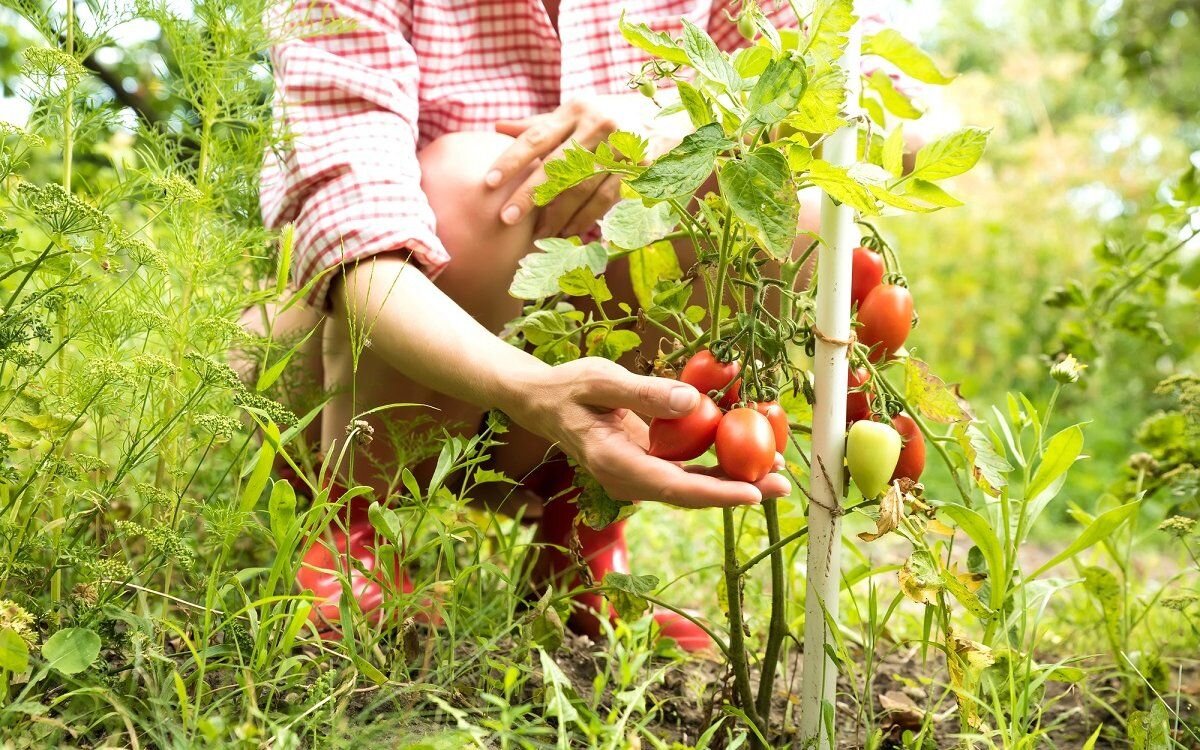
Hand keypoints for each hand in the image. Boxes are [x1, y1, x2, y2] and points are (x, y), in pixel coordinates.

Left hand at [485, 100, 623, 239]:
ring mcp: (619, 148)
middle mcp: (597, 126)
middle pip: (556, 166)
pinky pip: (605, 199)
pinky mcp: (637, 169)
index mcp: (576, 110)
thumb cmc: (609, 116)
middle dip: (530, 195)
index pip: (536, 137)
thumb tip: (497, 127)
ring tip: (538, 234)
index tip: (489, 183)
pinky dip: (584, 218)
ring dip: (557, 215)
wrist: (666, 116)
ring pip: (581, 188)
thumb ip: (538, 124)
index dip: (511, 160)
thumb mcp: (575, 113)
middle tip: (507, 219)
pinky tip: (568, 231)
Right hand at [505, 358, 791, 508]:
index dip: (714, 493)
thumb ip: (644, 392)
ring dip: (732, 483)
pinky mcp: (644, 468)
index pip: (671, 486)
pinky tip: (745, 458)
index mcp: (613, 462)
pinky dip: (715, 468)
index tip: (751, 493)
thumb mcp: (600, 379)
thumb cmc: (568, 386)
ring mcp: (635, 477)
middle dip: (736, 491)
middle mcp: (626, 479)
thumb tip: (691, 402)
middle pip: (688, 494)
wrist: (542, 403)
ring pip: (689, 487)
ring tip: (775, 475)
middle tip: (782, 485)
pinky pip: (684, 474)